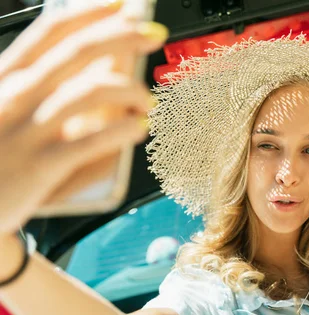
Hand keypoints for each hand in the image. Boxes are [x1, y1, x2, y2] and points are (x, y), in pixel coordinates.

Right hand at [0, 2, 167, 234]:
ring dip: (130, 90)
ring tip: (149, 99)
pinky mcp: (41, 165)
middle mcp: (16, 95)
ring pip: (90, 93)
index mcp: (7, 76)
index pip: (51, 32)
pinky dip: (123, 132)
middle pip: (78, 52)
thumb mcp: (5, 108)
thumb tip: (97, 77)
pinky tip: (140, 129)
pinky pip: (92, 142)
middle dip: (123, 37)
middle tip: (154, 33)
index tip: (124, 6)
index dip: (91, 14)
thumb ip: (42, 89)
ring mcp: (28, 130)